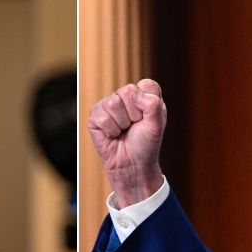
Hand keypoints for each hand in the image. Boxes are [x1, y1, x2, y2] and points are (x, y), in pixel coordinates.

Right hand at [87, 79, 166, 205]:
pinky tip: (112, 135)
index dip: (148, 104)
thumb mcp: (157, 124)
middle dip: (134, 114)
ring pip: (113, 103)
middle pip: (128, 91)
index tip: (148, 119)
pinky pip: (101, 116)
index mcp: (143, 96)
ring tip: (123, 131)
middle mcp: (125, 97)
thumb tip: (133, 92)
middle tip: (134, 127)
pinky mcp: (94, 117)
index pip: (146, 85)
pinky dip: (110, 130)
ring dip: (121, 123)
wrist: (132, 165)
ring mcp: (108, 106)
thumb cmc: (145, 145)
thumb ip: (153, 104)